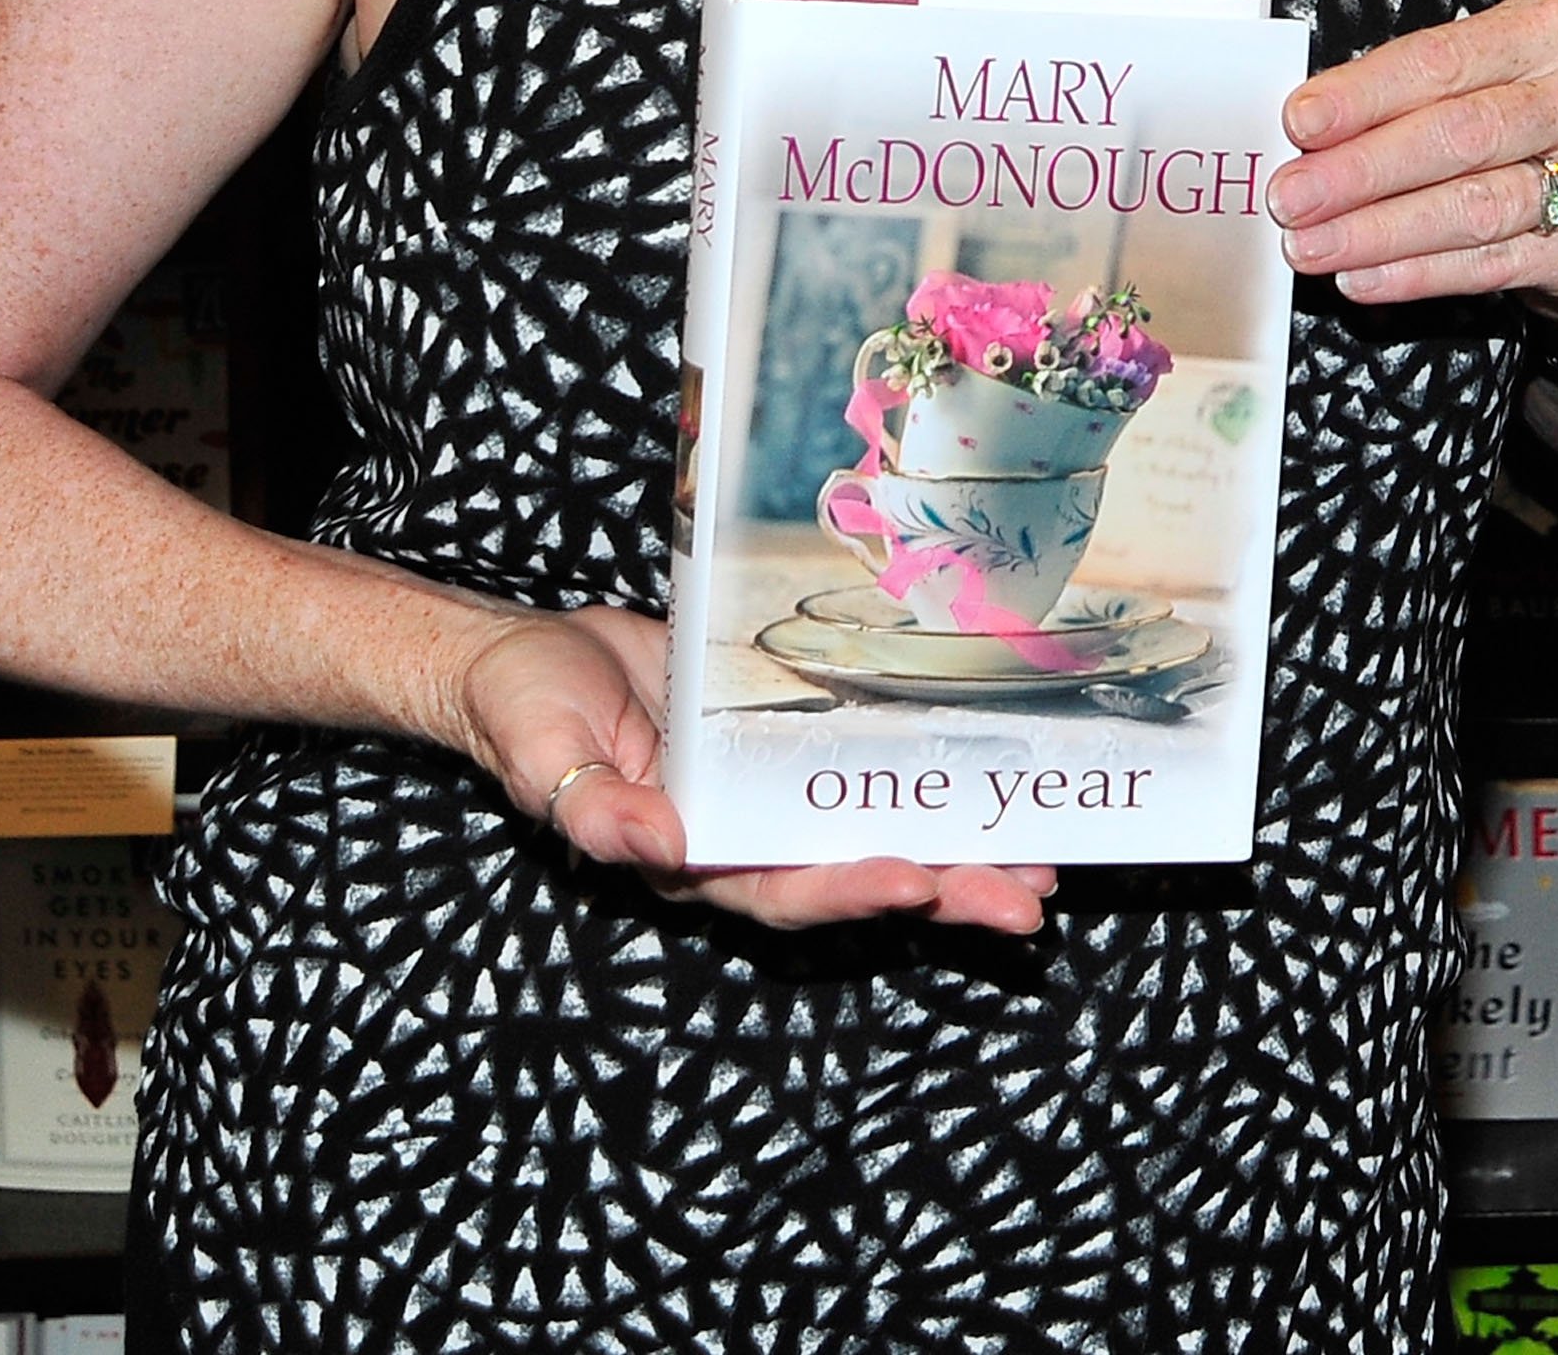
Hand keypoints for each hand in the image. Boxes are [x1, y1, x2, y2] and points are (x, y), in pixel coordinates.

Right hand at [451, 604, 1053, 934]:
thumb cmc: (522, 710)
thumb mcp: (543, 754)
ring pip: (870, 825)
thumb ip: (595, 807)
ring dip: (954, 847)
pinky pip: (855, 763)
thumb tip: (657, 842)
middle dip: (942, 887)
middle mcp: (740, 835)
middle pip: (851, 872)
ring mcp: (764, 788)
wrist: (520, 659)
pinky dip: (914, 774)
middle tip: (1026, 897)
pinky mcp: (779, 734)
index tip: (918, 879)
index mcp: (689, 857)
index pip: (783, 888)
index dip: (851, 890)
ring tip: (1037, 862)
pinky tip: (980, 775)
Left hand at [1264, 0, 1557, 324]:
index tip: (1298, 123)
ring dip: (1379, 231)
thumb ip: (1408, 96)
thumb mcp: (1481, 84)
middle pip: (1461, 133)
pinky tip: (1364, 278)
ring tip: (1312, 246)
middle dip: (1363, 169)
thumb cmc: (1525, 133)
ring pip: (1477, 205)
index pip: (1445, 59)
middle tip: (1291, 197)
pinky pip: (1496, 264)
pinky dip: (1419, 273)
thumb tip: (1306, 133)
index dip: (1365, 94)